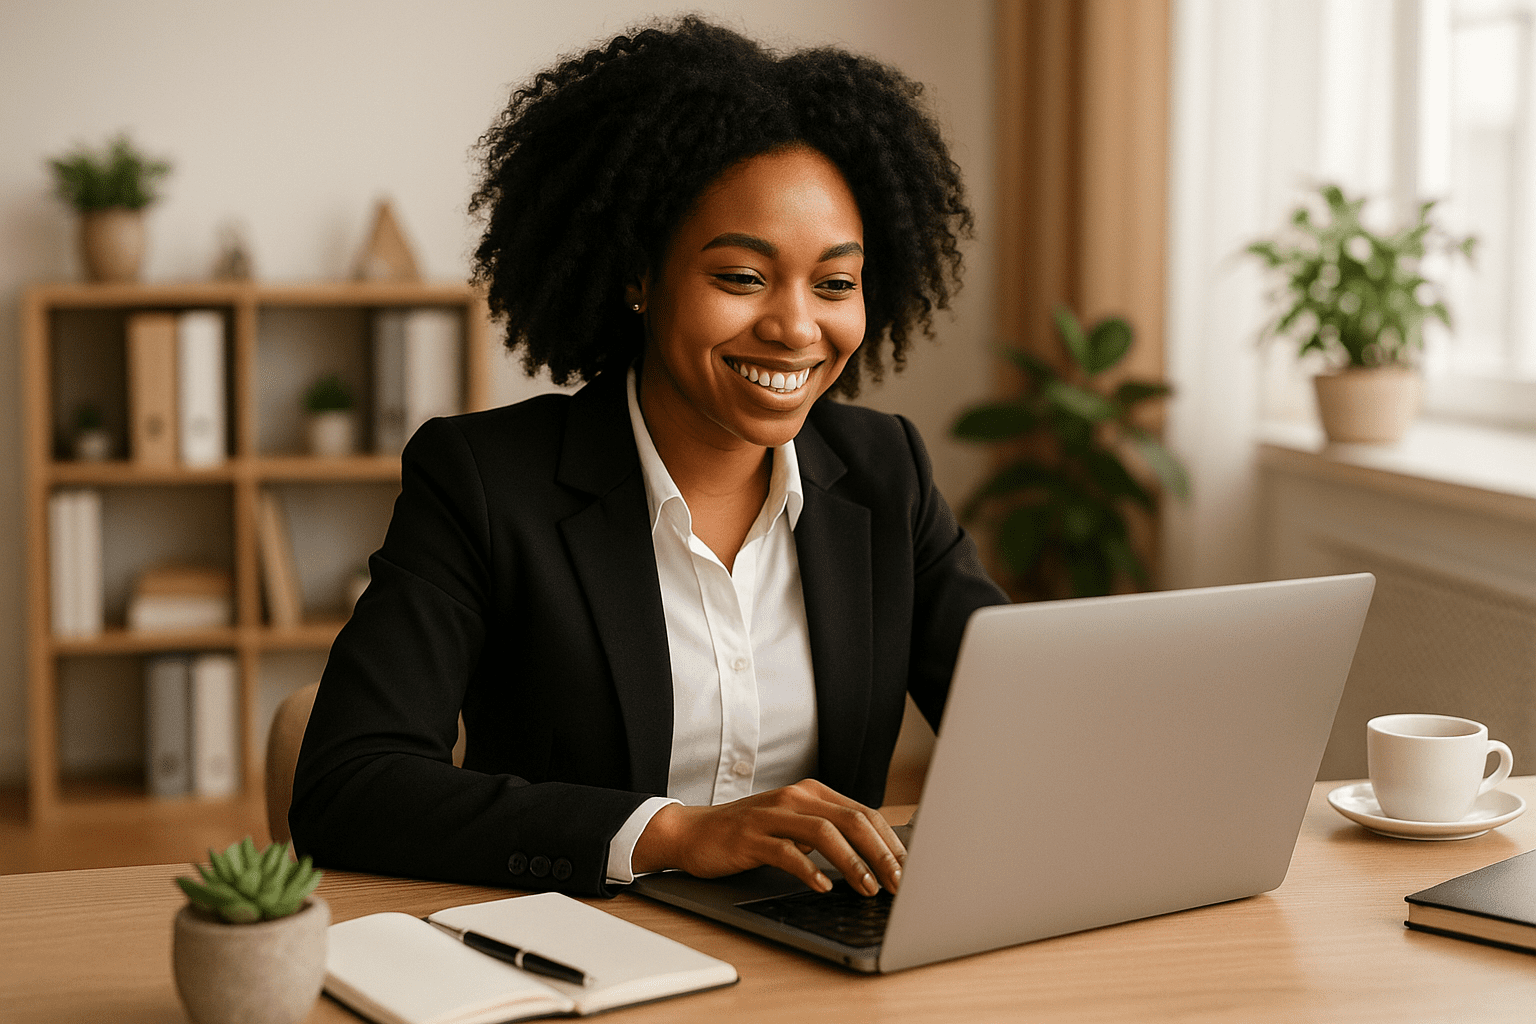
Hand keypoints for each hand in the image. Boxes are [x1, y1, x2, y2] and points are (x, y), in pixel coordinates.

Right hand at [631, 779, 905, 895]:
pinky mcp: (751, 836)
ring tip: (868, 888)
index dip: (890, 842)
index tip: (908, 870)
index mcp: (812, 793)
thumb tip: (874, 860)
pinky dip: (809, 870)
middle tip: (898, 883)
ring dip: (853, 862)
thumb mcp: (793, 827)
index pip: (864, 813)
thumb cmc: (749, 834)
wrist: (693, 832)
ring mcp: (773, 815)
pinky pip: (787, 852)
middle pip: (853, 820)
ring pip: (825, 833)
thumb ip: (827, 834)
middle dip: (882, 854)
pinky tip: (822, 887)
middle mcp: (796, 797)